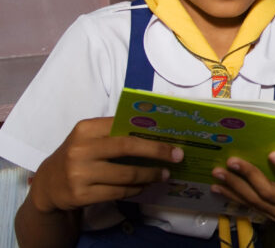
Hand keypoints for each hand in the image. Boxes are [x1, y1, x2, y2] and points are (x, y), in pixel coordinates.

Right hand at [29, 117, 184, 213]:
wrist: (48, 185)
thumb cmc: (78, 156)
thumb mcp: (89, 138)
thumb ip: (114, 133)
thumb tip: (155, 134)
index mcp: (85, 129)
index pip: (124, 126)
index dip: (150, 132)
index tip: (172, 136)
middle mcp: (80, 149)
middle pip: (128, 148)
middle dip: (157, 152)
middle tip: (178, 156)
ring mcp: (79, 174)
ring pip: (126, 174)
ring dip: (150, 175)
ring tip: (164, 174)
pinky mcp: (81, 195)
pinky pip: (118, 192)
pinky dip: (136, 189)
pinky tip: (145, 185)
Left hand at [210, 153, 274, 224]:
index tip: (273, 154)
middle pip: (270, 193)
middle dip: (249, 176)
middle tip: (233, 161)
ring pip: (255, 201)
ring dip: (235, 187)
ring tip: (219, 172)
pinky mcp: (271, 216)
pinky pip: (250, 207)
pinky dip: (233, 197)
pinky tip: (218, 187)